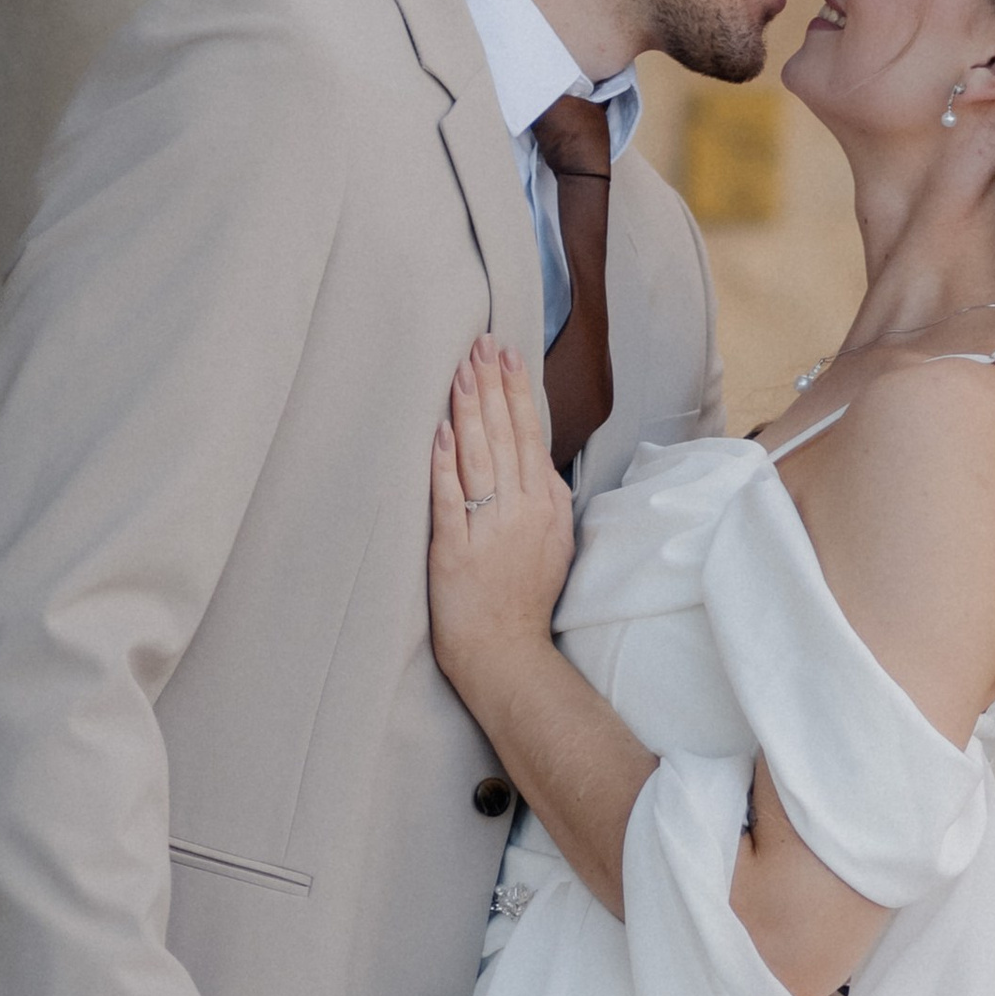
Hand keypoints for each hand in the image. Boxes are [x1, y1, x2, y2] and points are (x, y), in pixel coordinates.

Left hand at [429, 335, 572, 707]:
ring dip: (470, 410)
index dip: (517, 392)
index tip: (507, 354)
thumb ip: (546, 498)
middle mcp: (523, 512)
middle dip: (492, 386)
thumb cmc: (524, 599)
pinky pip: (451, 500)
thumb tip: (538, 459)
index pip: (531, 435)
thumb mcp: (553, 542)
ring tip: (460, 371)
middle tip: (479, 344)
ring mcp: (491, 531)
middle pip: (506, 437)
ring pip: (481, 458)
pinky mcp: (456, 552)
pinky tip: (441, 431)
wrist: (507, 652)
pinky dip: (446, 464)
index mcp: (547, 505)